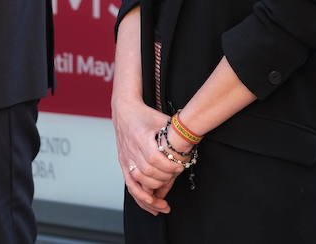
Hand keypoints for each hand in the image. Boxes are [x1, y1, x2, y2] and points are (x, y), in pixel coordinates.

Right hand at [111, 96, 182, 214]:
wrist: (124, 112)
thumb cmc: (145, 115)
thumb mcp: (162, 119)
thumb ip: (174, 132)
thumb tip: (191, 144)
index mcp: (141, 137)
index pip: (154, 158)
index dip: (168, 167)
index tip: (179, 168)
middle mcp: (131, 150)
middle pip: (147, 172)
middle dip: (164, 180)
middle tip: (176, 178)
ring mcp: (126, 159)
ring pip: (138, 182)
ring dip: (152, 194)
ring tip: (165, 204)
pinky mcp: (123, 164)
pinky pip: (130, 184)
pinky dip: (140, 197)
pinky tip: (151, 204)